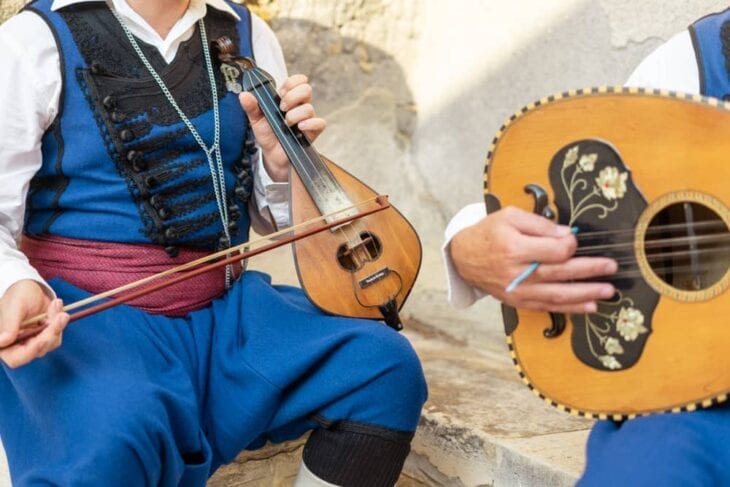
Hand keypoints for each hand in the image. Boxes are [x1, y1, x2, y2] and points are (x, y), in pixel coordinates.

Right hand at [0, 280, 68, 367]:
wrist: (30, 286)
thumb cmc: (17, 294)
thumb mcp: (13, 306)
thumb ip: (9, 324)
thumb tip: (2, 341)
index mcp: (3, 342)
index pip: (15, 358)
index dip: (29, 351)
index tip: (42, 339)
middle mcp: (17, 345)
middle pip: (37, 351)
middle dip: (50, 333)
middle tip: (60, 315)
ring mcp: (33, 341)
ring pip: (50, 343)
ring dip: (57, 324)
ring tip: (55, 303)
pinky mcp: (46, 335)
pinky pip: (57, 334)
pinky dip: (60, 320)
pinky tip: (56, 305)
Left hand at [239, 74, 326, 181]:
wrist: (272, 155)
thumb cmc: (268, 135)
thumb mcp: (256, 120)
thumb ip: (251, 107)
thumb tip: (243, 95)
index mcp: (288, 98)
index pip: (298, 81)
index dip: (292, 82)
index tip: (281, 92)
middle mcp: (300, 106)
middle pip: (307, 89)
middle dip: (292, 97)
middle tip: (282, 108)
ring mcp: (307, 118)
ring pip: (309, 108)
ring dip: (294, 115)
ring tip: (286, 124)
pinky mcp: (313, 132)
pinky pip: (320, 123)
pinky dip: (310, 124)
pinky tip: (300, 127)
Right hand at [449, 206, 617, 313]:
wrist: (464, 257)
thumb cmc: (488, 233)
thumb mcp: (510, 216)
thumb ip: (540, 224)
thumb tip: (567, 234)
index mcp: (514, 248)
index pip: (555, 250)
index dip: (571, 245)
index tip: (576, 239)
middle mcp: (517, 273)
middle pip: (561, 273)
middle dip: (590, 270)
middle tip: (611, 267)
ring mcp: (518, 291)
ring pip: (558, 295)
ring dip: (586, 294)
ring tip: (607, 290)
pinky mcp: (518, 302)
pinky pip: (548, 307)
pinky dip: (570, 308)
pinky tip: (589, 306)